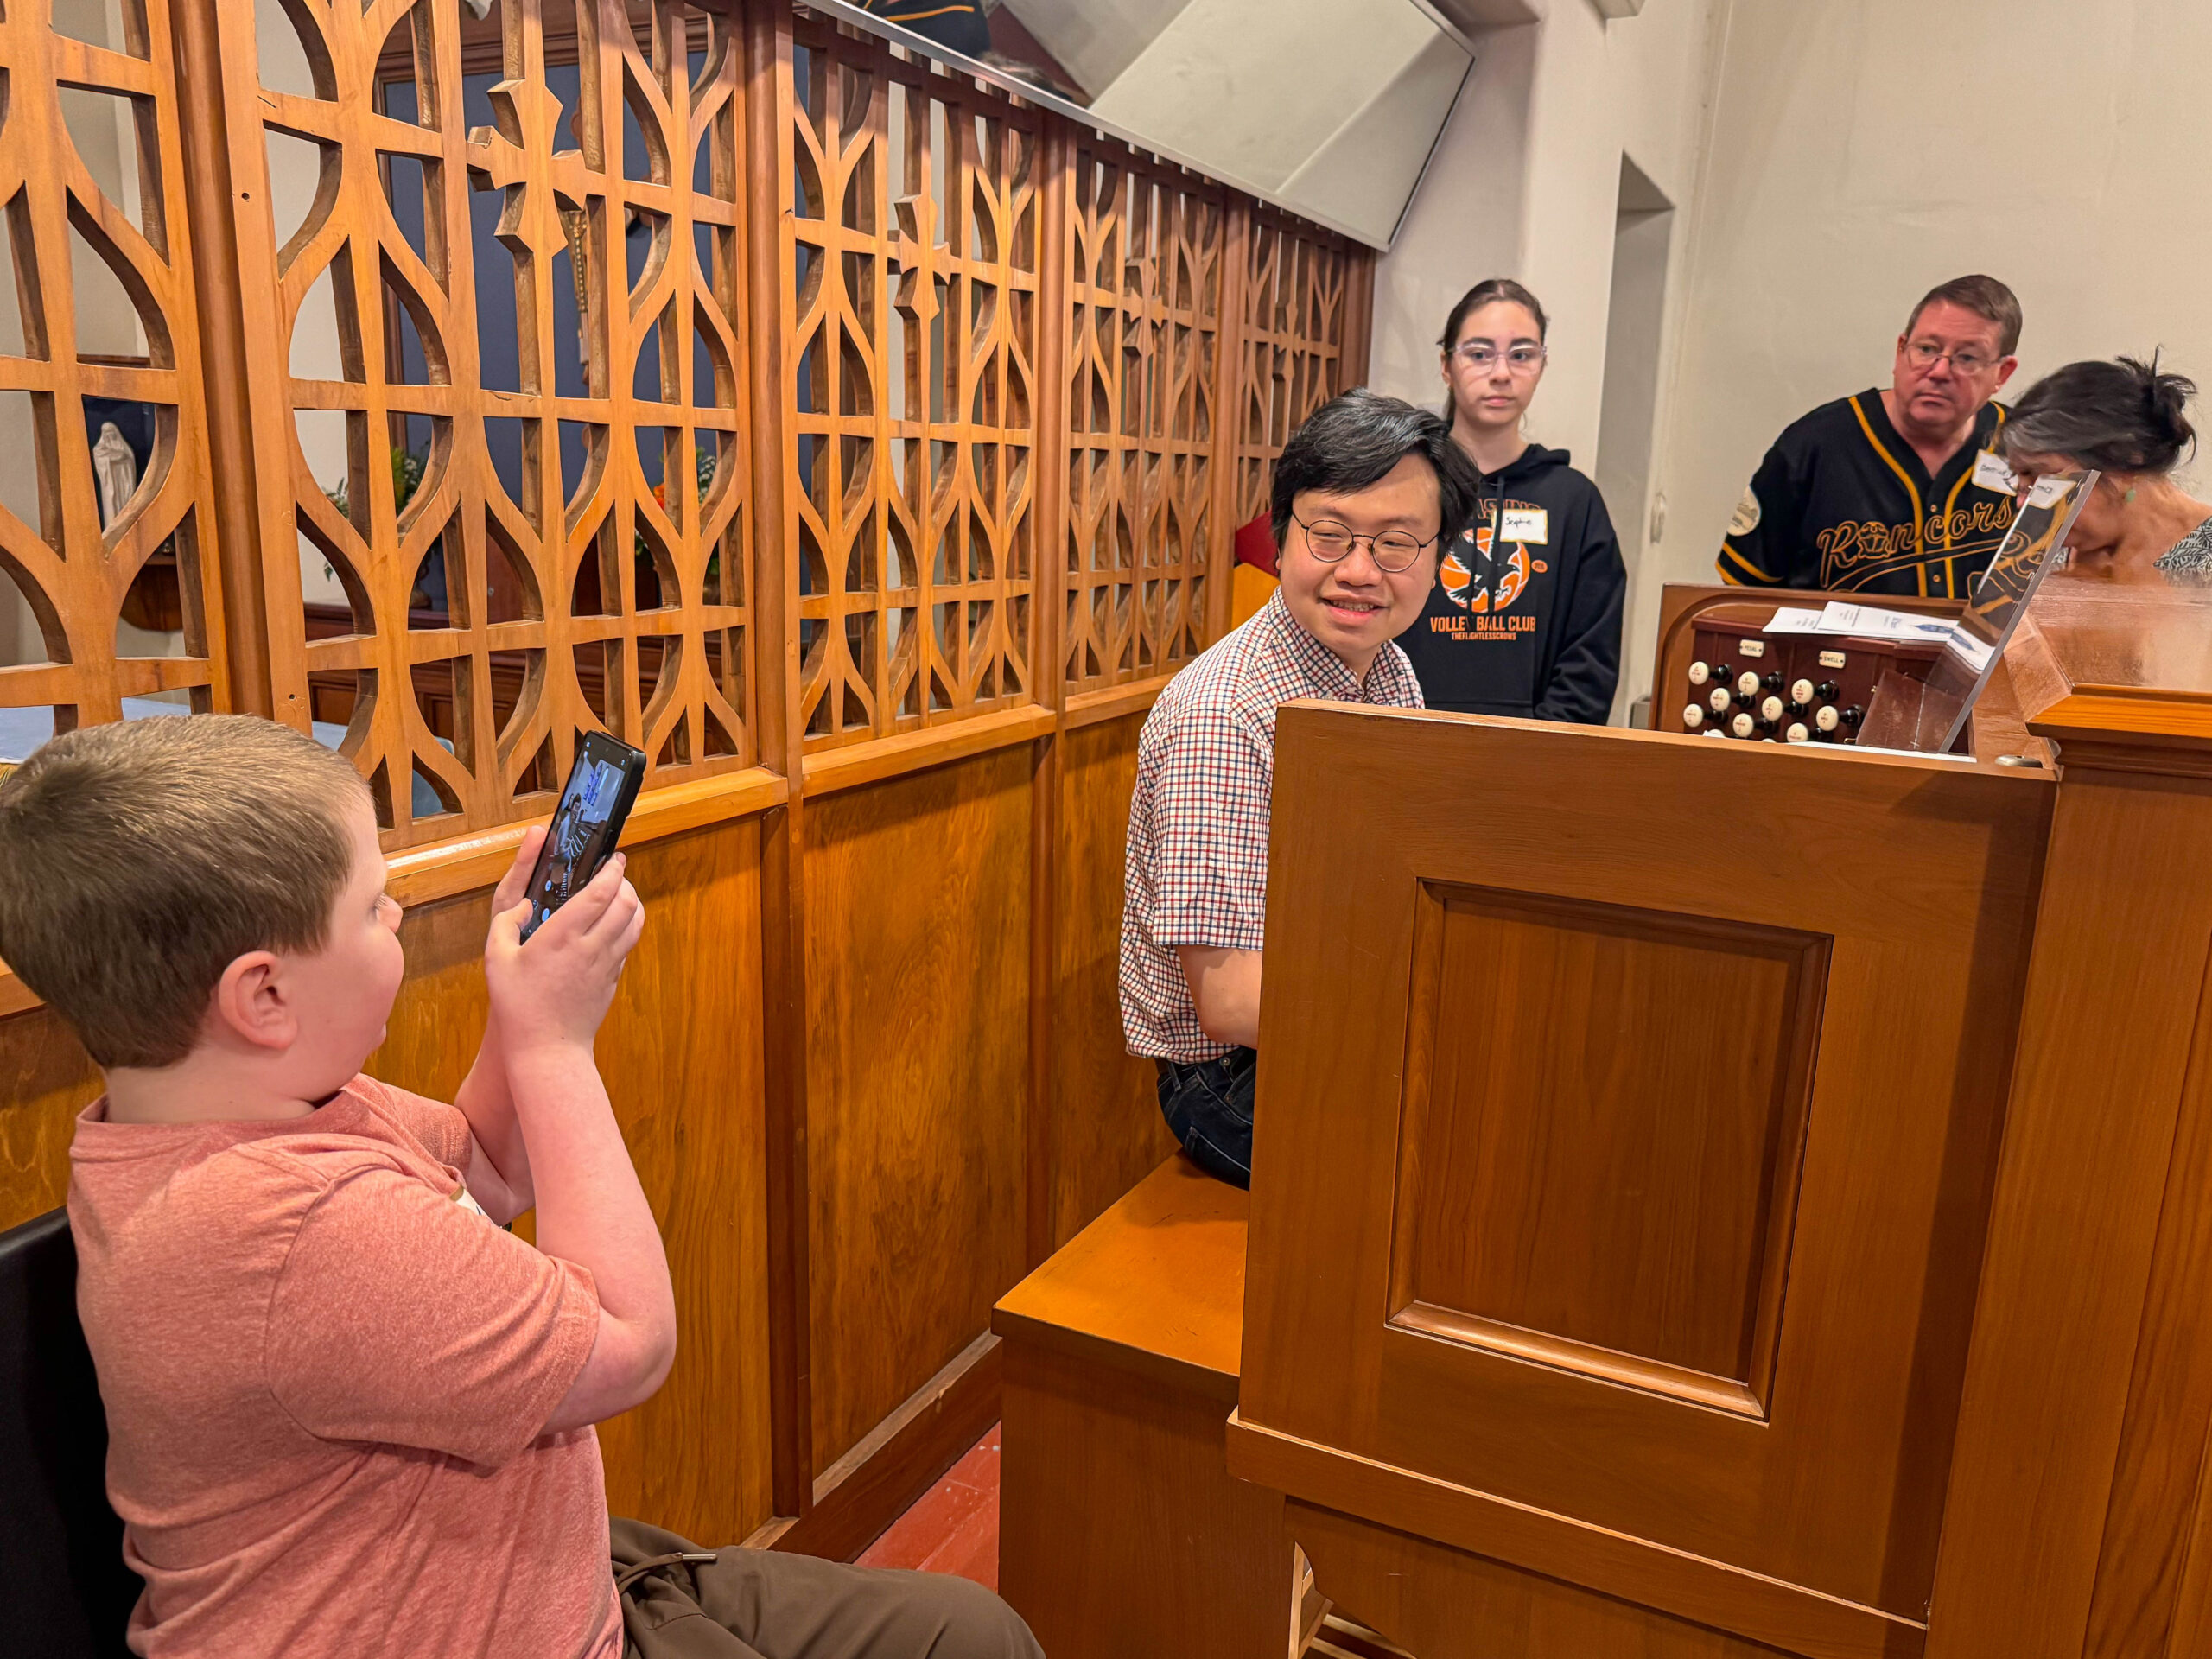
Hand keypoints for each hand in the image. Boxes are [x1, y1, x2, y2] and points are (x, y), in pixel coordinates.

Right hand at [484, 835, 644, 1056]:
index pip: (600, 893)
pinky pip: (628, 944)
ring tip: (620, 893)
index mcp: (562, 937)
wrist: (548, 1050)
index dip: (612, 871)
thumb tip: (522, 904)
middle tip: (615, 872)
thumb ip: (506, 924)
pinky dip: (628, 926)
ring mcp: (606, 965)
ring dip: (632, 903)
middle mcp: (591, 947)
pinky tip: (614, 925)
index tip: (613, 858)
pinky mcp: (612, 979)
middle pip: (626, 903)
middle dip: (625, 882)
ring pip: (634, 923)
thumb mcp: (496, 960)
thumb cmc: (518, 1006)